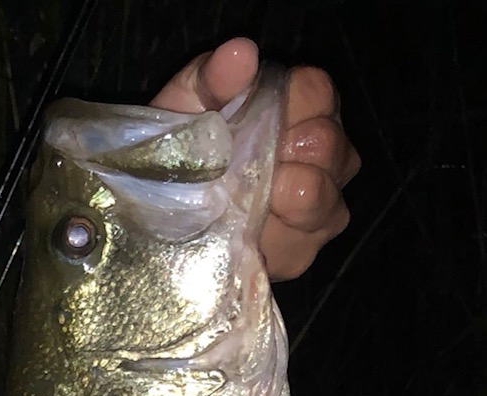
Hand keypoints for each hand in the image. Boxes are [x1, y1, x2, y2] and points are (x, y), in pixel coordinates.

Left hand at [150, 37, 360, 280]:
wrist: (159, 221)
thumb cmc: (180, 155)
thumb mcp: (182, 110)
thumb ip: (210, 78)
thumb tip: (240, 52)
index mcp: (297, 107)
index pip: (317, 92)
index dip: (288, 107)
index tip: (250, 126)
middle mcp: (321, 152)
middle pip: (330, 147)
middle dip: (284, 159)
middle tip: (242, 172)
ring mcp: (319, 204)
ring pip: (325, 201)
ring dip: (279, 204)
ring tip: (242, 205)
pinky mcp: (301, 250)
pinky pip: (303, 246)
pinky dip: (270, 242)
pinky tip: (245, 236)